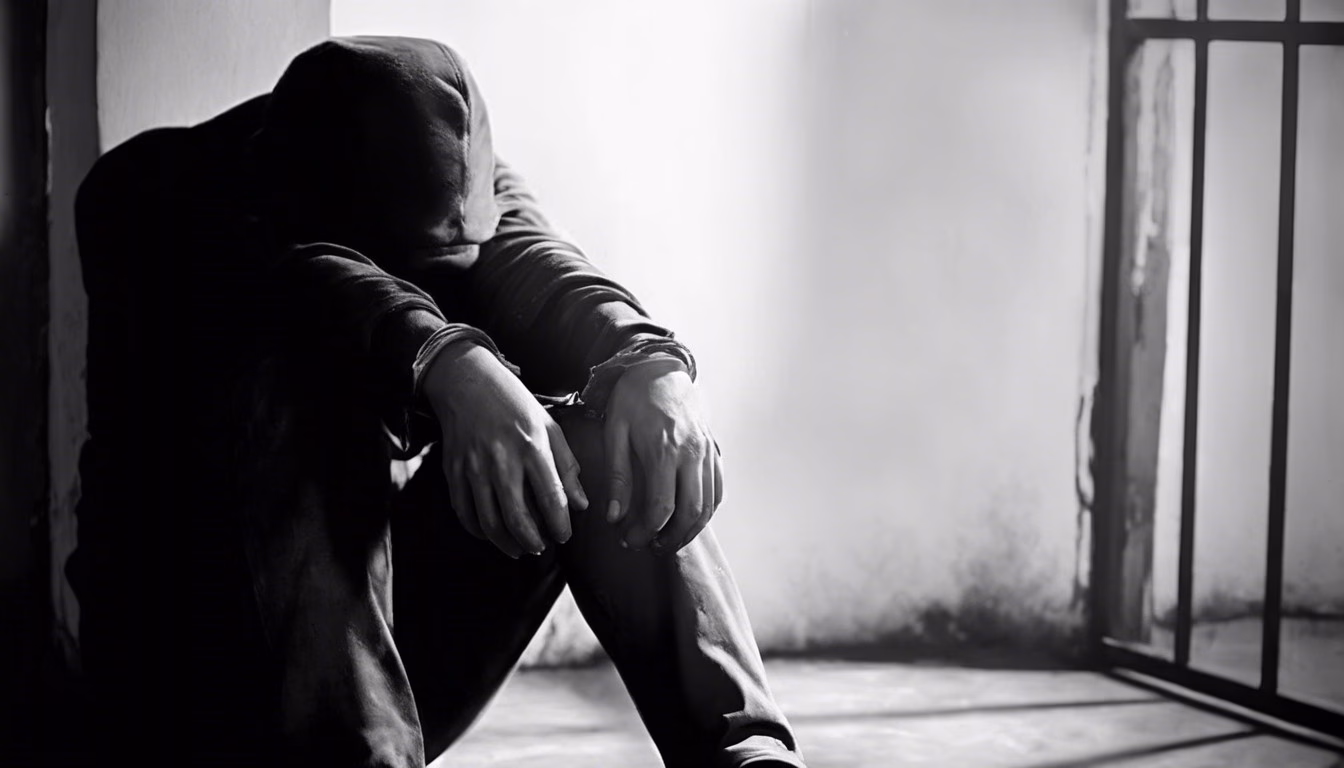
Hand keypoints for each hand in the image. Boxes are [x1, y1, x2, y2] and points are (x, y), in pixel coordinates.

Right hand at [423, 342, 588, 556]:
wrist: (467, 382)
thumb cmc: (514, 403)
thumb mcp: (549, 426)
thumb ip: (567, 467)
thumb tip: (581, 504)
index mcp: (532, 447)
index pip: (551, 498)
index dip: (560, 525)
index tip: (565, 537)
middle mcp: (502, 460)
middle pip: (517, 518)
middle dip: (533, 542)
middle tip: (542, 547)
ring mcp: (474, 467)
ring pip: (489, 521)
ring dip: (507, 543)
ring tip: (521, 548)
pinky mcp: (454, 471)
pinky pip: (464, 512)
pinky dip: (479, 530)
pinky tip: (493, 534)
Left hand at [604, 358, 722, 552]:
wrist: (660, 368)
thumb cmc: (632, 399)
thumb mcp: (615, 434)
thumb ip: (618, 478)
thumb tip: (614, 517)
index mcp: (664, 449)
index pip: (662, 506)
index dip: (646, 531)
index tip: (630, 540)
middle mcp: (691, 453)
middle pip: (692, 512)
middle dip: (672, 538)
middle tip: (651, 547)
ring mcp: (707, 451)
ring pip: (709, 504)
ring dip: (691, 529)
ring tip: (669, 538)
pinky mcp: (714, 449)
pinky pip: (718, 488)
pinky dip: (707, 510)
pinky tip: (689, 517)